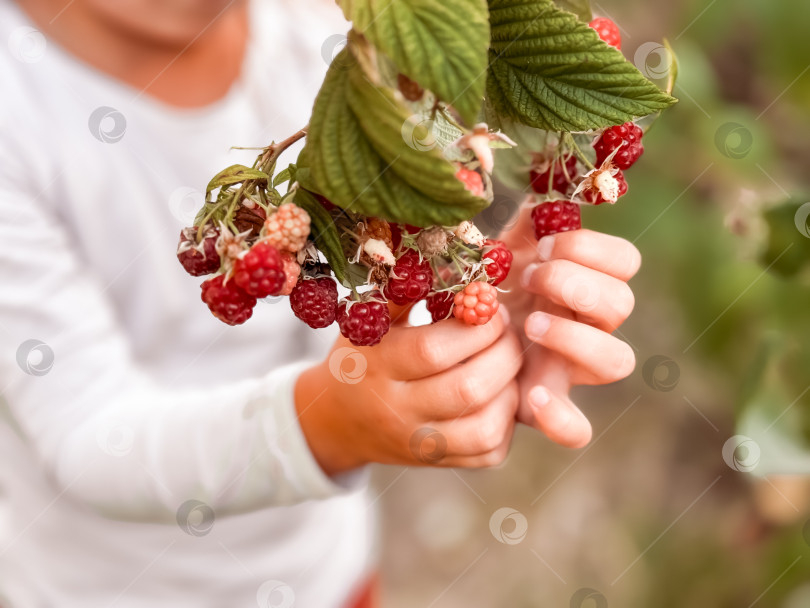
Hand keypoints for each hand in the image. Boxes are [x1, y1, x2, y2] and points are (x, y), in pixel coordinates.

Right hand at [295, 308, 522, 474]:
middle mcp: (396, 411)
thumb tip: (458, 263)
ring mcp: (418, 444)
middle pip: (466, 389)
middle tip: (508, 331)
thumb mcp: (369, 320)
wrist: (338, 419)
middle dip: (503, 353)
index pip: (434, 350)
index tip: (489, 305)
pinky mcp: (438, 462)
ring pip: (485, 428)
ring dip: (510, 389)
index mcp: (377, 367)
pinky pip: (488, 452)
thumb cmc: (362, 356)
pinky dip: (507, 421)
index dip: (475, 325)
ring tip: (506, 362)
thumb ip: (408, 291)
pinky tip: (499, 394)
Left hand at [498, 205, 640, 447]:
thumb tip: (542, 196)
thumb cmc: (479, 286)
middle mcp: (587, 326)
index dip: (592, 249)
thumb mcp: (496, 247)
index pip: (625, 262)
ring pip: (618, 361)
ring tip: (530, 323)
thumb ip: (522, 220)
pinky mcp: (544, 406)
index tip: (544, 244)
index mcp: (581, 282)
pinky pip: (577, 430)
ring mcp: (570, 369)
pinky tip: (530, 392)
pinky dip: (562, 417)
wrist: (444, 338)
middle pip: (622, 305)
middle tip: (530, 278)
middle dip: (576, 284)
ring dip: (576, 336)